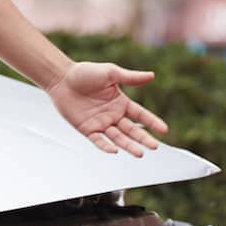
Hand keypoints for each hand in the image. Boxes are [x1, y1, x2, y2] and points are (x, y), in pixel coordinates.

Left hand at [46, 62, 167, 156]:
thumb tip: (152, 76)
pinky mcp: (87, 129)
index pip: (140, 115)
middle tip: (154, 146)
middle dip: (143, 138)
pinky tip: (114, 151)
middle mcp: (113, 115)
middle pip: (132, 130)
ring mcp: (101, 123)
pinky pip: (98, 140)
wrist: (61, 78)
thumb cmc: (85, 72)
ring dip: (129, 145)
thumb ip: (131, 78)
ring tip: (140, 153)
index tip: (164, 130)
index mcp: (121, 102)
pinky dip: (106, 146)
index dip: (152, 122)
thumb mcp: (111, 73)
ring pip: (118, 138)